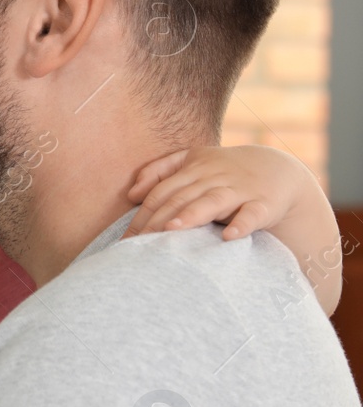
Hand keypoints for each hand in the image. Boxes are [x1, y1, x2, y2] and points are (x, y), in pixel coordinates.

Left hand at [125, 145, 305, 240]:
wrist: (280, 170)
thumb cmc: (225, 172)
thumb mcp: (192, 162)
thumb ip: (159, 172)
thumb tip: (132, 193)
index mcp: (194, 168)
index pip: (162, 192)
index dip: (143, 214)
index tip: (126, 239)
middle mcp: (215, 177)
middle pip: (180, 198)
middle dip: (157, 220)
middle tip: (139, 244)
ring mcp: (240, 190)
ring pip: (212, 201)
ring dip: (192, 215)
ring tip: (172, 230)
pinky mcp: (264, 204)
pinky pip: (252, 214)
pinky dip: (242, 224)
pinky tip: (229, 237)